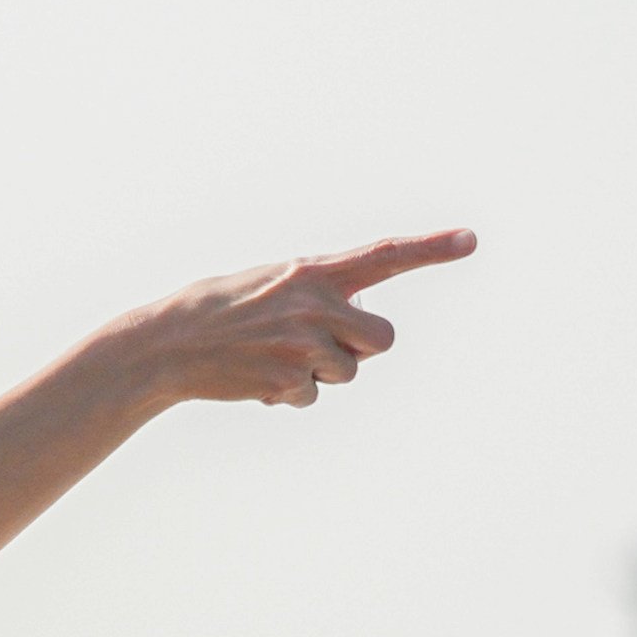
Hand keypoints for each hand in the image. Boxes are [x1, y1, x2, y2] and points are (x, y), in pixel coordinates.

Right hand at [118, 231, 474, 411]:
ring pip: (347, 372)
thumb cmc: (219, 312)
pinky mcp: (286, 377)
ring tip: (269, 359)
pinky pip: (310, 396)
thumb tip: (359, 333)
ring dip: (316, 375)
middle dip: (358, 350)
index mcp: (313, 272)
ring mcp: (302, 342)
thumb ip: (319, 295)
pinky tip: (253, 379)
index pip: (383, 256)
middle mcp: (314, 302)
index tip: (472, 240)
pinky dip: (287, 395)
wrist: (164, 344)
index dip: (431, 249)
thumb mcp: (271, 283)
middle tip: (316, 347)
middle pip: (381, 339)